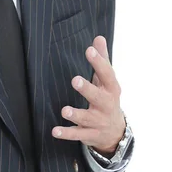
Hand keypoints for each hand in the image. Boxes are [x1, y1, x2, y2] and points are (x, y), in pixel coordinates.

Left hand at [52, 35, 125, 155]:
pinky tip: (55, 131)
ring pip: (86, 118)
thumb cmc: (107, 98)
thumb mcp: (107, 80)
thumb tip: (99, 37)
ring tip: (64, 110)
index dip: (98, 62)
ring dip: (75, 114)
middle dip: (87, 89)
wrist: (116, 132)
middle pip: (98, 97)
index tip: (89, 50)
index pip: (106, 74)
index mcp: (111, 89)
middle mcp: (106, 105)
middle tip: (74, 80)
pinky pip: (77, 134)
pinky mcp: (89, 134)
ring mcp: (98, 121)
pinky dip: (66, 133)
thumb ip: (102, 59)